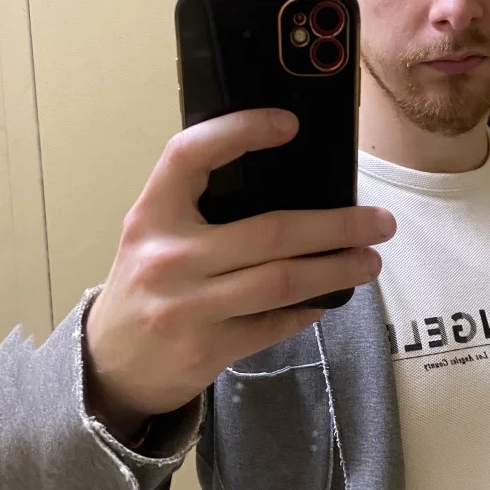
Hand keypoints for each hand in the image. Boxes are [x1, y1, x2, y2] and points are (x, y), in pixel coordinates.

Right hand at [84, 108, 395, 433]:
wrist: (109, 365)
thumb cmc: (145, 285)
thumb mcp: (153, 235)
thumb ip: (198, 207)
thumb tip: (290, 180)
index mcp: (151, 215)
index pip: (189, 155)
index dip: (239, 131)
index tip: (290, 124)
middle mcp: (168, 257)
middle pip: (270, 231)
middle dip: (337, 226)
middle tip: (380, 222)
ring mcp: (188, 307)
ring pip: (283, 281)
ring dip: (338, 269)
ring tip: (371, 260)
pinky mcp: (208, 348)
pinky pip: (274, 324)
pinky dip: (308, 309)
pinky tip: (328, 298)